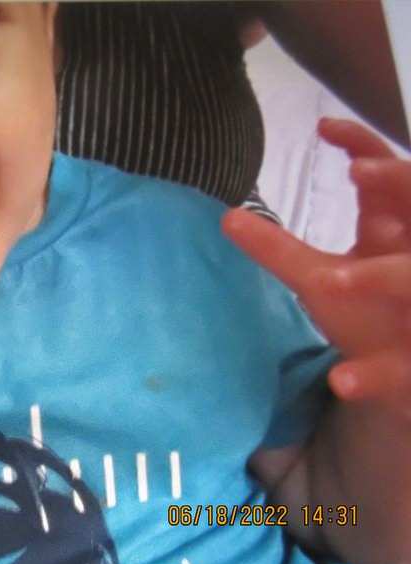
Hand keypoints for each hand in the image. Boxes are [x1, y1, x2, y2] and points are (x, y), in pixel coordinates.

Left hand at [222, 118, 410, 407]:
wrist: (401, 381)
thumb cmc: (366, 315)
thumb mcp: (319, 278)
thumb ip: (279, 247)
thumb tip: (227, 215)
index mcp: (396, 237)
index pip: (391, 180)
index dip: (365, 149)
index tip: (324, 127)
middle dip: (401, 188)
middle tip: (360, 172)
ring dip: (381, 278)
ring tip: (332, 281)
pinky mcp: (410, 369)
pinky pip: (399, 371)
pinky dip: (373, 376)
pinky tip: (340, 380)